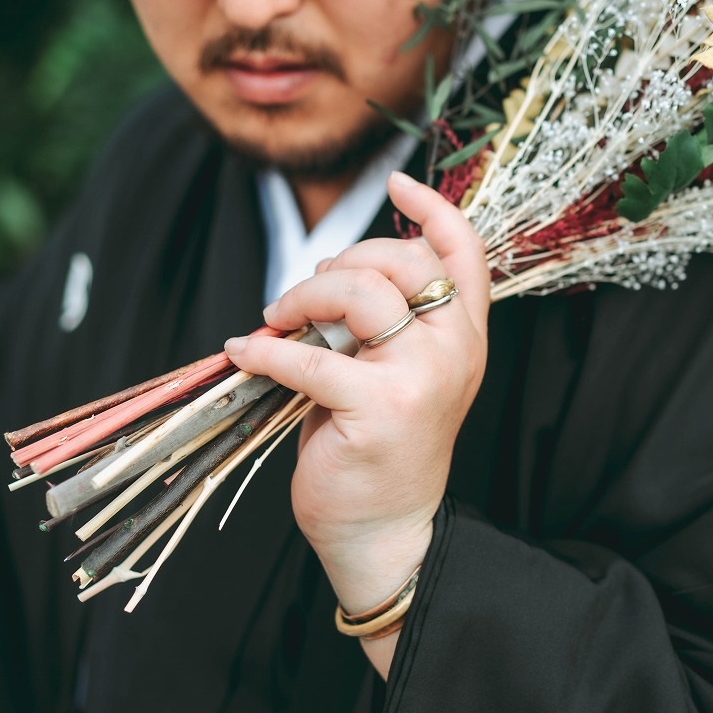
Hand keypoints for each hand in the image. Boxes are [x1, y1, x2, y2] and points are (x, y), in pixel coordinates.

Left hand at [224, 171, 488, 615]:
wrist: (386, 531)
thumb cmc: (383, 447)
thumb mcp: (404, 373)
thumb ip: (390, 321)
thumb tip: (331, 272)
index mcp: (466, 337)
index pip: (465, 252)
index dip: (432, 209)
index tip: (397, 181)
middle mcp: (456, 350)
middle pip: (399, 260)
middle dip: (337, 263)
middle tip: (298, 300)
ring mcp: (423, 378)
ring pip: (360, 292)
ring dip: (303, 296)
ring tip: (277, 322)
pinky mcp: (379, 409)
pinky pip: (309, 356)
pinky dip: (265, 351)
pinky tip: (246, 354)